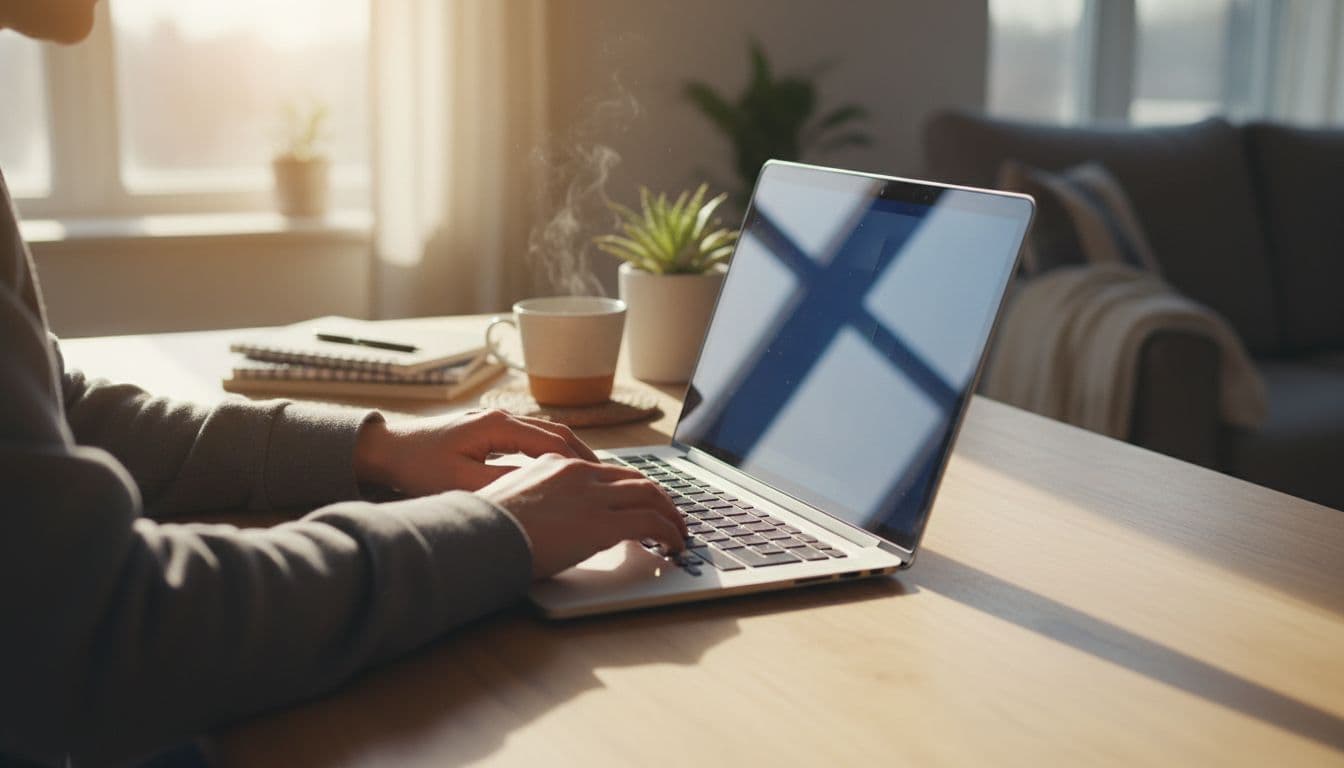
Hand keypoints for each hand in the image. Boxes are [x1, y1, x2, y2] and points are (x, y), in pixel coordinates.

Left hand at [354, 409, 597, 495]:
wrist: (387, 450)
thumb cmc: (417, 466)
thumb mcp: (460, 482)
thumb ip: (502, 484)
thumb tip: (540, 489)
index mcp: (498, 426)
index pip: (554, 443)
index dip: (582, 464)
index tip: (602, 482)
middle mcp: (502, 418)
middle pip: (558, 433)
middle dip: (586, 456)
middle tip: (610, 480)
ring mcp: (497, 422)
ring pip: (548, 433)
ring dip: (572, 453)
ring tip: (594, 476)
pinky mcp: (491, 431)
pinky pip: (533, 438)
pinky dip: (554, 452)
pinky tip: (562, 470)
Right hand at [476, 454, 687, 578]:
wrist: (478, 536)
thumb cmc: (483, 528)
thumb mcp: (508, 502)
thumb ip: (533, 502)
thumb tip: (539, 519)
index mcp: (556, 465)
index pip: (604, 471)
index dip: (628, 487)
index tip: (637, 501)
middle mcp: (579, 473)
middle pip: (635, 478)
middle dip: (658, 498)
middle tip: (669, 516)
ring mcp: (593, 495)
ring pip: (650, 495)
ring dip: (670, 514)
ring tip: (678, 532)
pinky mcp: (604, 522)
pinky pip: (652, 523)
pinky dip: (669, 532)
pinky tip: (674, 546)